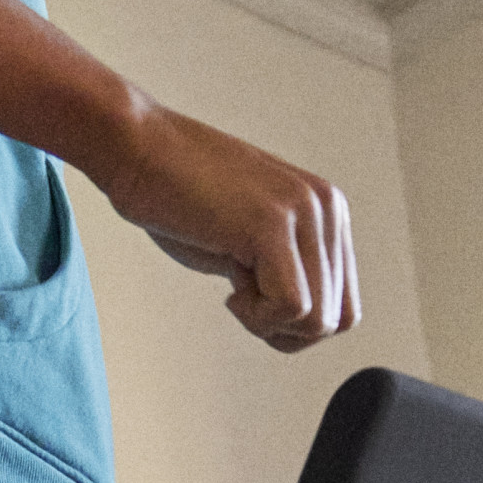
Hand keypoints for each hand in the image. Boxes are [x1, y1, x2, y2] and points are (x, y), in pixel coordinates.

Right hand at [99, 107, 359, 348]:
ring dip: (268, 323)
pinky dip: (256, 316)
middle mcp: (328, 209)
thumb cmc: (179, 200)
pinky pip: (291, 307)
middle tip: (241, 299)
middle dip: (284, 330)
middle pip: (337, 318)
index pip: (345, 305)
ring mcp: (305, 213)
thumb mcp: (249, 243)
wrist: (137, 152)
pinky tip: (230, 289)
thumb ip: (286, 270)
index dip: (299, 325)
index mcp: (328, 211)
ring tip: (235, 290)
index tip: (256, 300)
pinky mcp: (273, 225)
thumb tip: (307, 323)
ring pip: (318, 320)